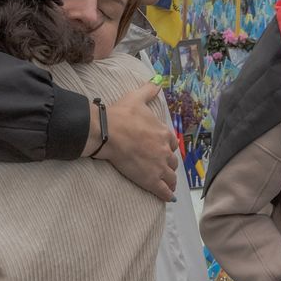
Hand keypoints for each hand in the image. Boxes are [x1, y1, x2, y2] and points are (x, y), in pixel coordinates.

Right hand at [94, 83, 179, 200]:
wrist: (108, 133)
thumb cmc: (122, 115)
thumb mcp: (136, 98)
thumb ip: (148, 91)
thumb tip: (157, 82)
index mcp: (163, 133)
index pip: (172, 143)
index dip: (168, 148)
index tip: (164, 150)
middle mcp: (165, 151)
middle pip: (172, 162)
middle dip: (168, 165)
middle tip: (163, 168)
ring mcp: (158, 167)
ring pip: (170, 177)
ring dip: (170, 181)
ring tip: (168, 185)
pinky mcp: (150, 180)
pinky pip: (163, 191)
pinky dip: (167, 195)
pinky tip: (168, 198)